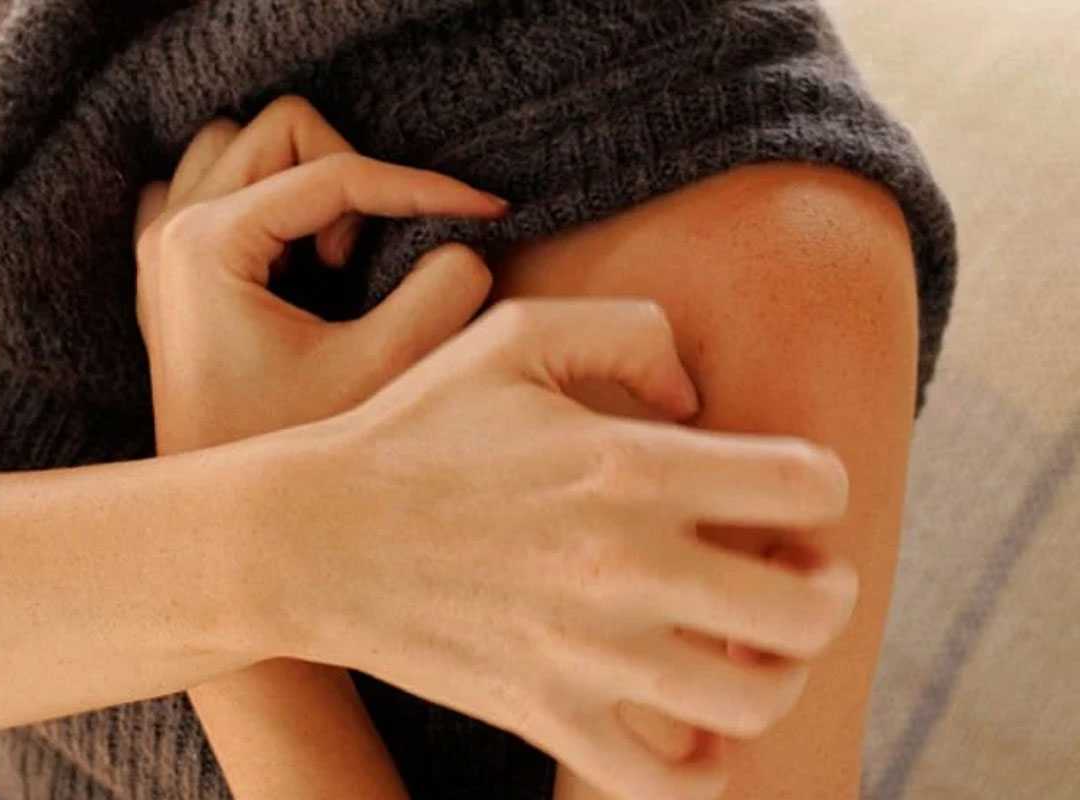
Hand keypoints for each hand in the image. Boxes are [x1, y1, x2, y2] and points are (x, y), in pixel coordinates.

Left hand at [134, 95, 508, 450]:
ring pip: (243, 147)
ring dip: (306, 184)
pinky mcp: (173, 269)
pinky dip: (266, 201)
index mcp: (207, 244)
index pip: (334, 172)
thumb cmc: (289, 451)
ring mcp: (164, 246)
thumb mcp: (379, 373)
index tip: (486, 208)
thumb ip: (440, 296)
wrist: (224, 522)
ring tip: (333, 259)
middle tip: (365, 260)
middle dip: (350, 178)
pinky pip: (213, 186)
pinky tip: (293, 258)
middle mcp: (172, 230)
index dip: (422, 185)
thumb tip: (469, 245)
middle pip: (280, 130)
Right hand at [136, 96, 858, 799]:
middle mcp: (624, 566)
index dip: (823, 483)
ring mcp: (587, 654)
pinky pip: (663, 783)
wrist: (308, 537)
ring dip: (781, 675)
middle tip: (803, 572)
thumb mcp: (510, 338)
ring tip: (756, 649)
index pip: (806, 485)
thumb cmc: (411, 429)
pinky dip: (706, 770)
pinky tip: (699, 734)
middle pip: (806, 608)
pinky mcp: (546, 715)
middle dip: (828, 588)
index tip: (793, 490)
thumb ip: (627, 331)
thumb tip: (695, 398)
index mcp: (629, 465)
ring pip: (752, 703)